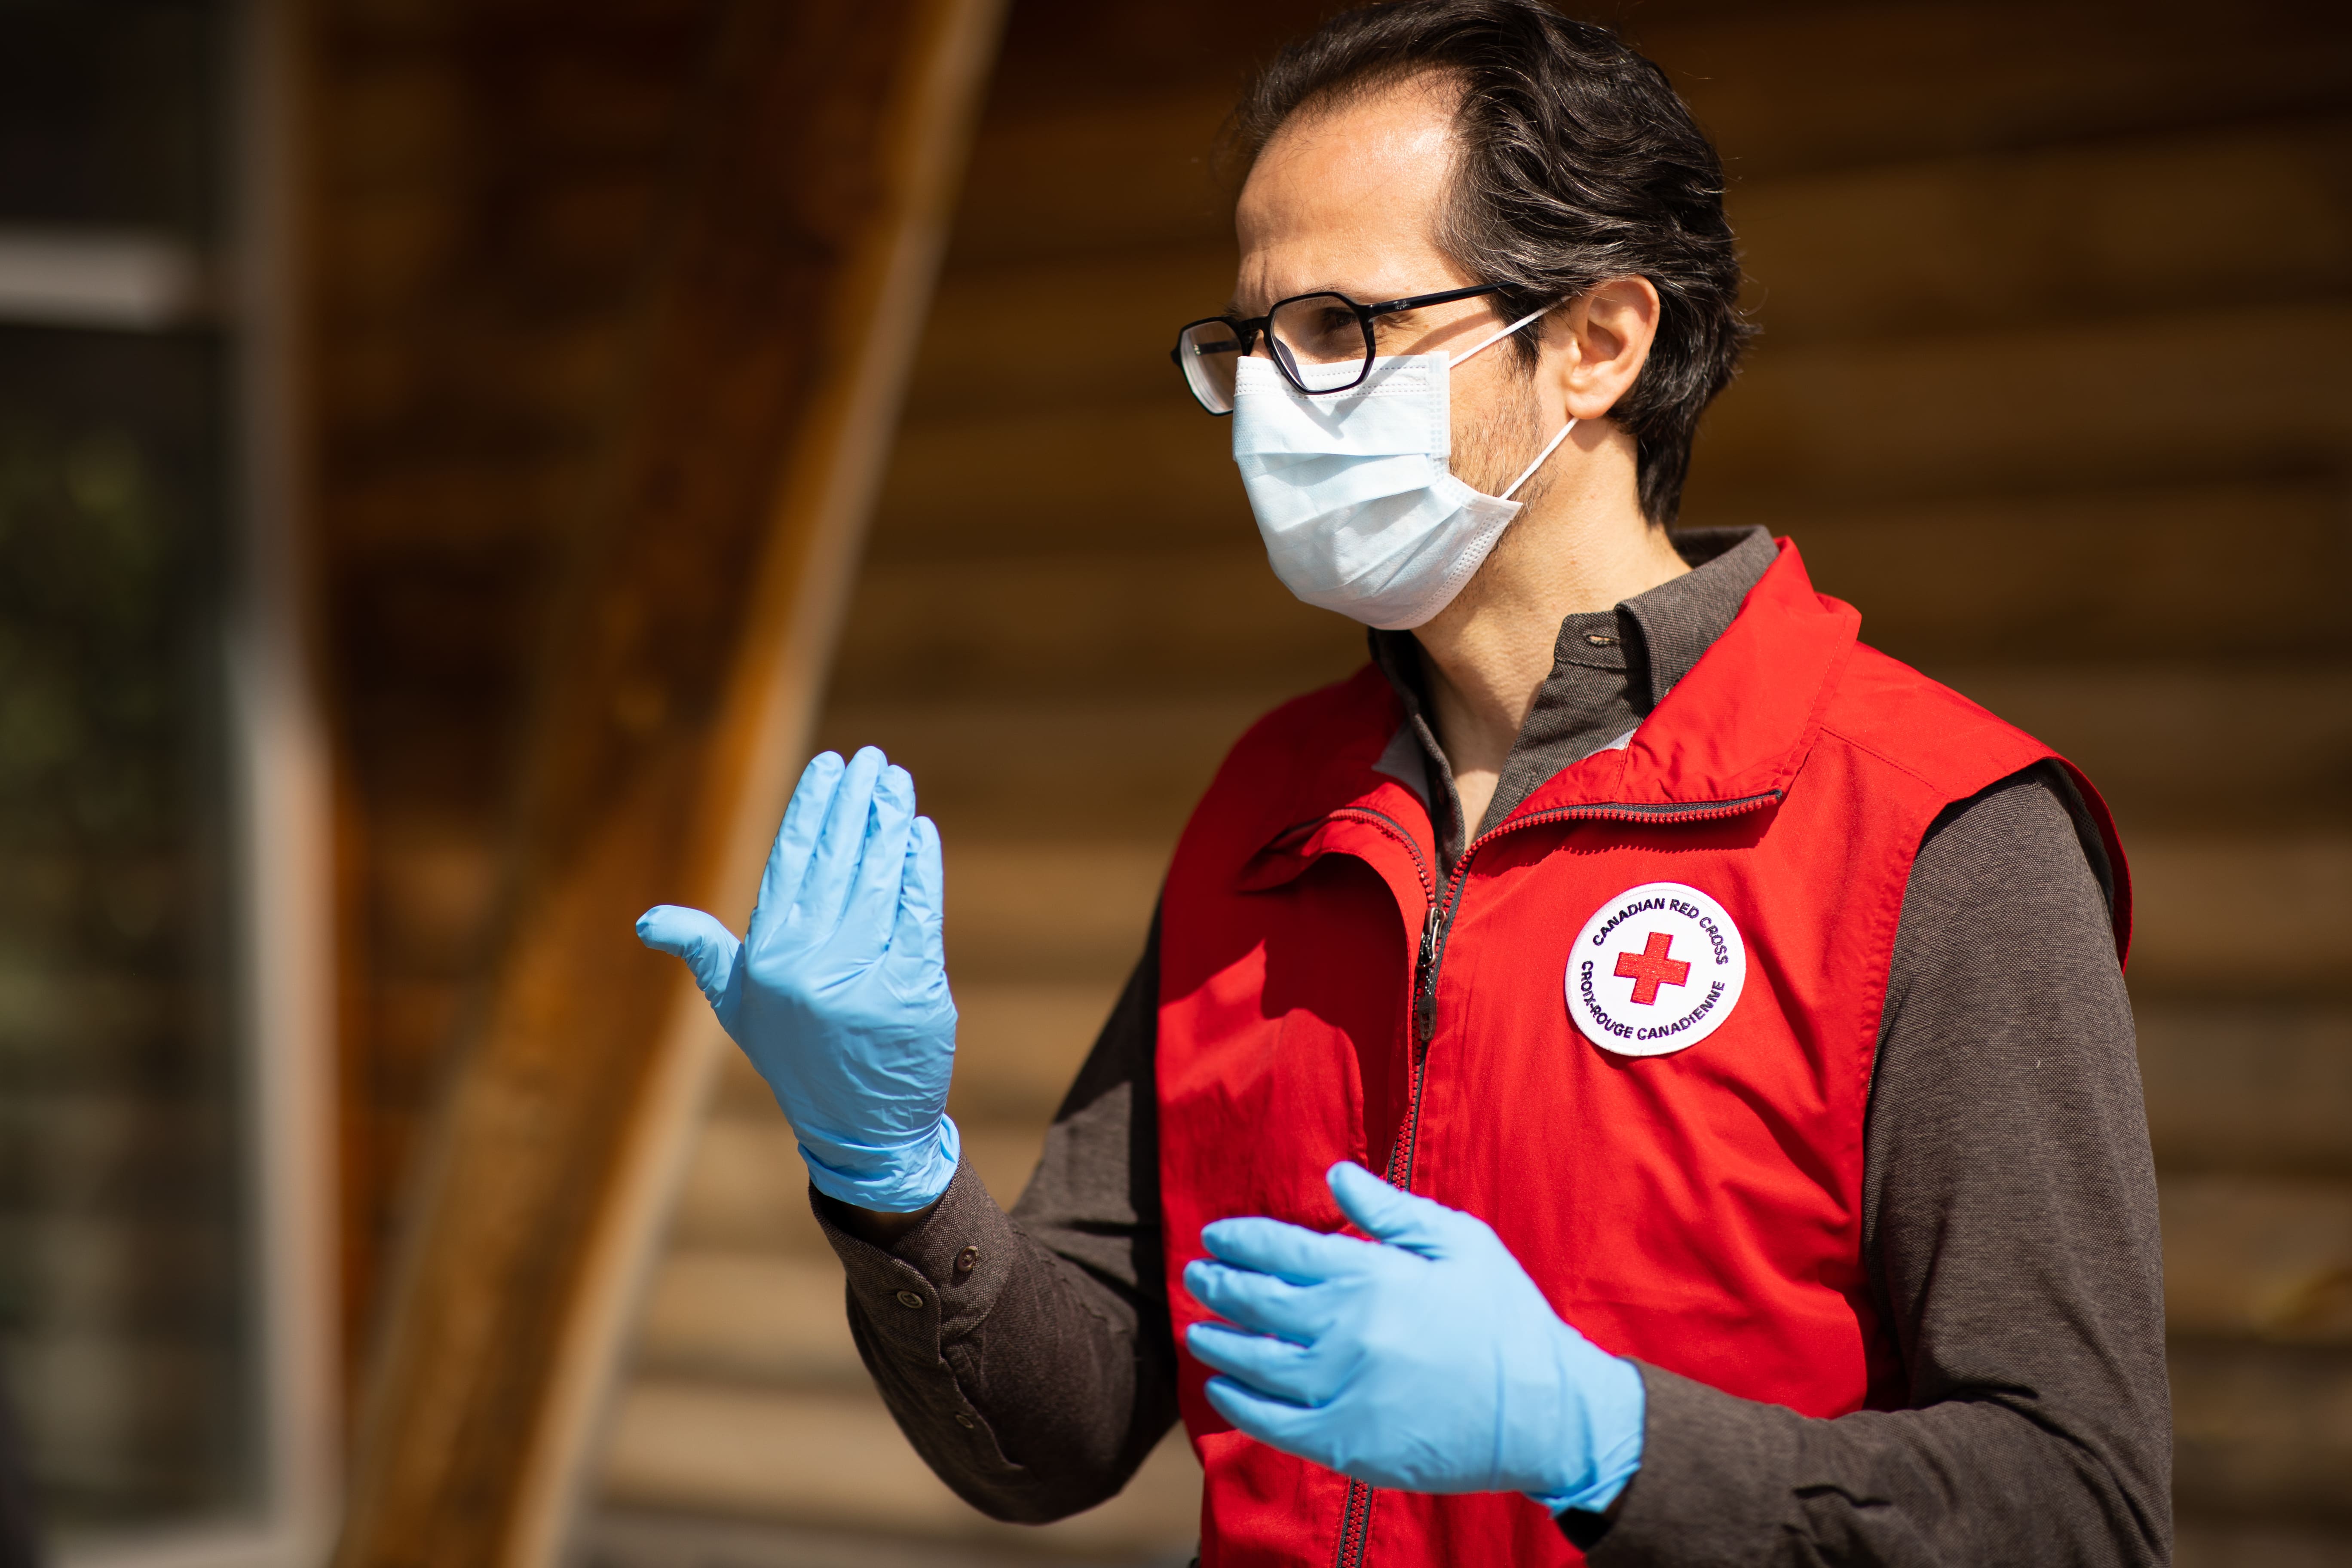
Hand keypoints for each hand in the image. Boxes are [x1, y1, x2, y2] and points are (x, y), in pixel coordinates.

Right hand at [637, 747, 959, 1211]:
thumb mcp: (738, 1008)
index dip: (810, 809)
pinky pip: (918, 914)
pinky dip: (920, 868)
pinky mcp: (912, 992)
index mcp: (767, 957)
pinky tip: (919, 831)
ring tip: (897, 781)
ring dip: (889, 822)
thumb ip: (703, 952)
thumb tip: (647, 920)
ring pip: (879, 879)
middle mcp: (810, 964)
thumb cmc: (795, 1057)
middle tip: (871, 758)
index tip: (828, 765)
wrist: (857, 1128)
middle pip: (837, 861)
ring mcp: (863, 978)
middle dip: (854, 801)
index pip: (791, 863)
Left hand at [1183, 1162, 1643, 1513]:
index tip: (1214, 1236)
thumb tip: (1336, 1175)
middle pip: (1256, 1302)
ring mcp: (1339, 1390)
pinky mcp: (1344, 1444)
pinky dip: (1238, 1404)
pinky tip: (1222, 1389)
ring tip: (1198, 1329)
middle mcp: (1343, 1331)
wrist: (1545, 1412)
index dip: (1240, 1241)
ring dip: (1217, 1340)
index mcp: (1369, 1276)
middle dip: (1218, 1284)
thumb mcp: (1460, 1243)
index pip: (1281, 1251)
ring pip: (1252, 1362)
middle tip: (1196, 1275)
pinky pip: (1271, 1423)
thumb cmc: (1505, 1321)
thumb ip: (1391, 1210)